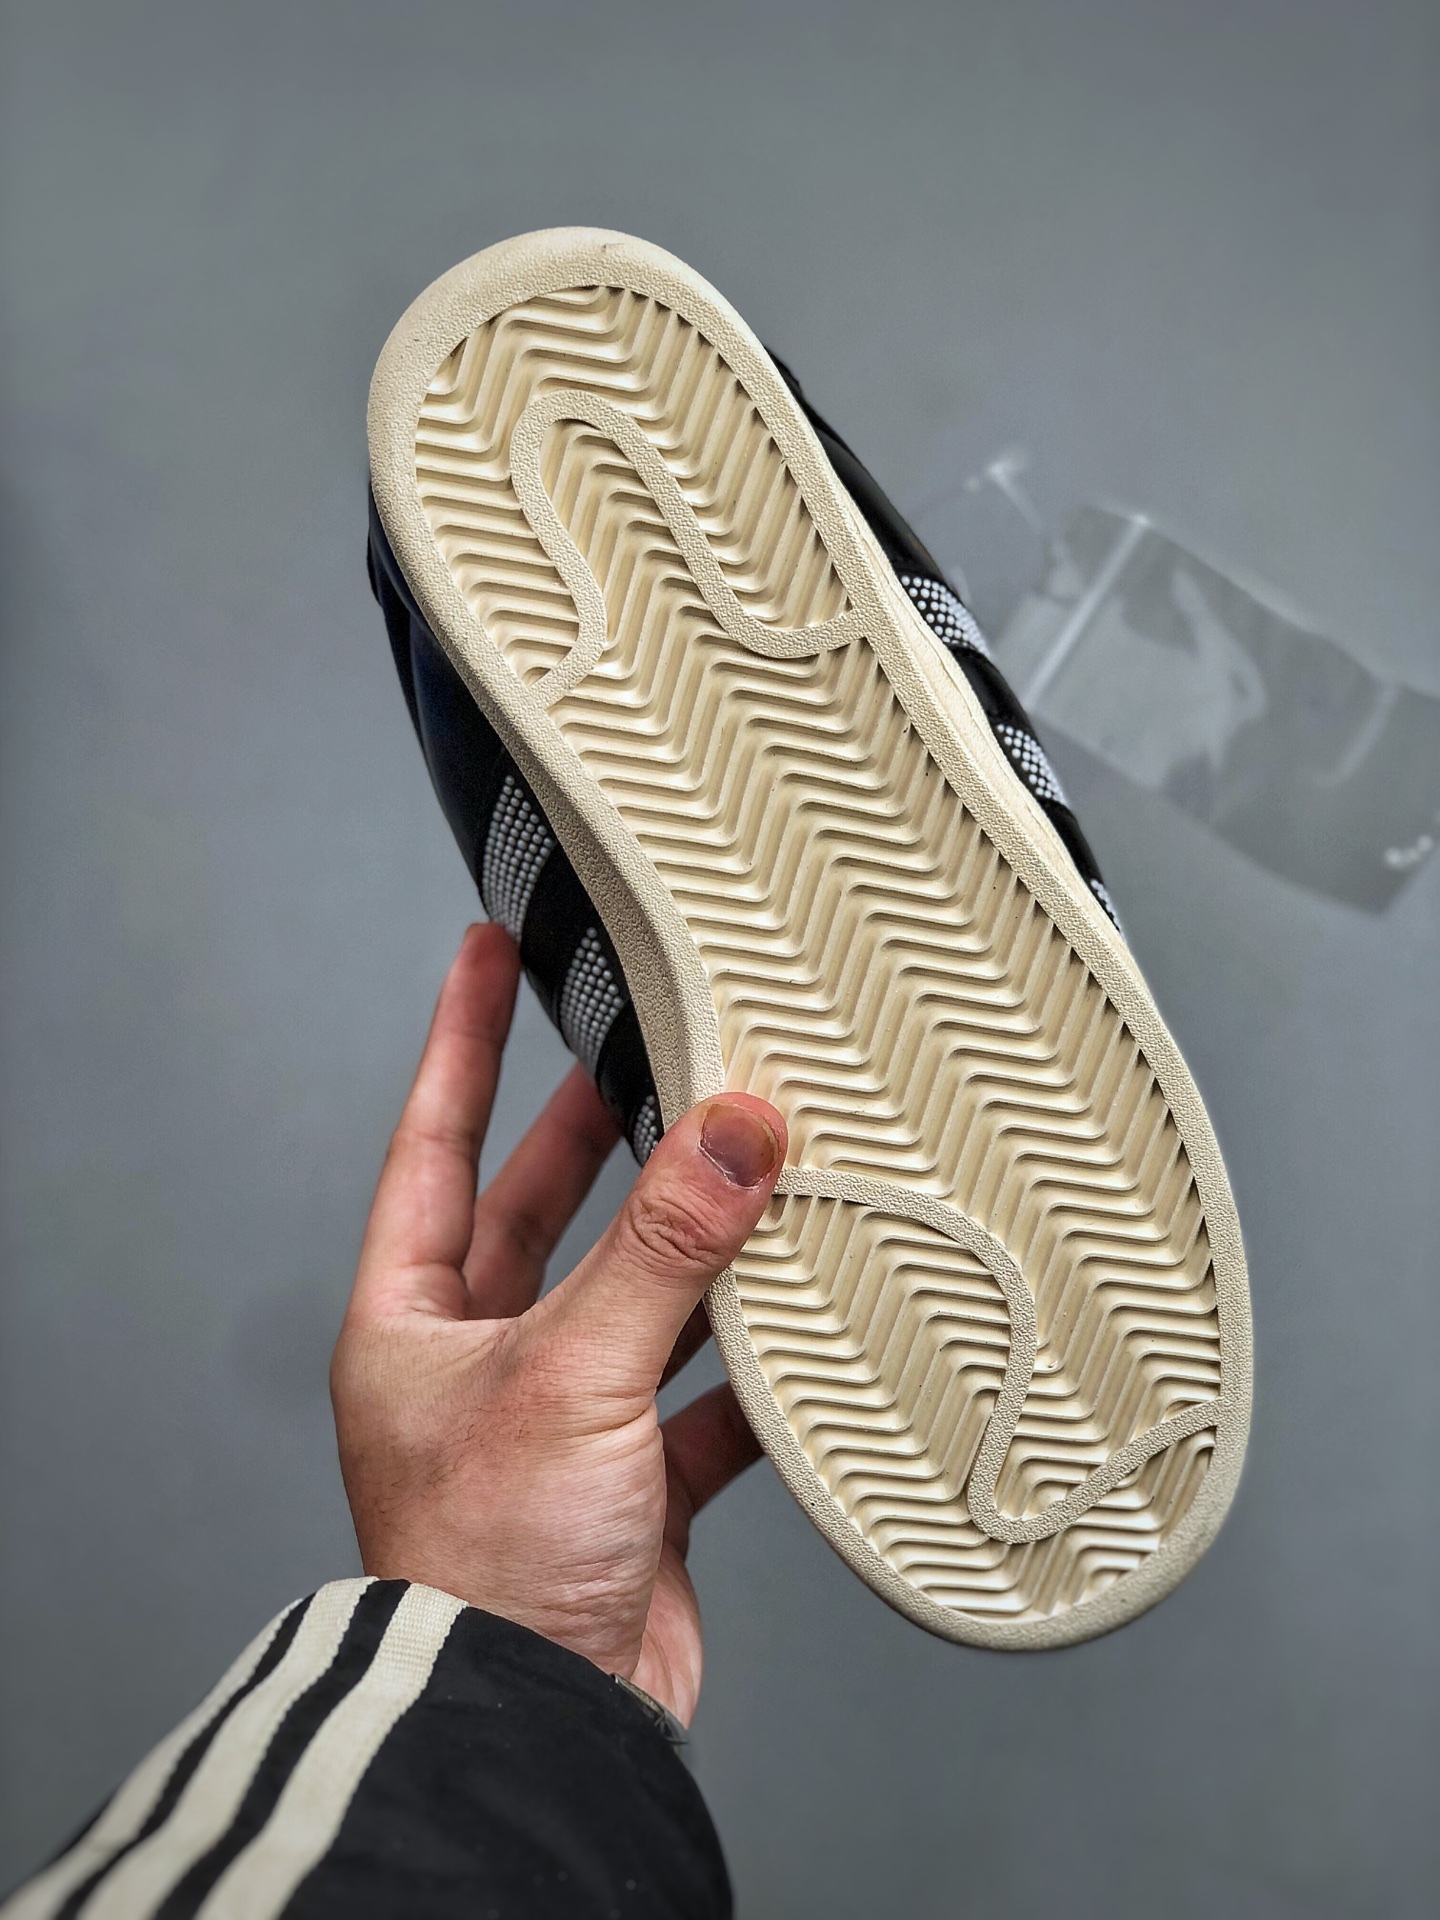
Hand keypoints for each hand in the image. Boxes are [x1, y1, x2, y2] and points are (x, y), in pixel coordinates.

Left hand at [331, 923, 785, 1724]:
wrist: (539, 1730)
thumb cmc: (488, 1567)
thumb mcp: (569, 1374)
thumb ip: (661, 1247)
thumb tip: (735, 1130)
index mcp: (411, 1323)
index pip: (432, 1143)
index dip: (461, 1043)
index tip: (485, 954)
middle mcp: (476, 1364)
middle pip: (539, 1211)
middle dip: (592, 1130)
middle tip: (644, 1047)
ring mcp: (557, 1423)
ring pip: (632, 1296)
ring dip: (691, 1244)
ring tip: (752, 1165)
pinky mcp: (630, 1485)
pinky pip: (697, 1393)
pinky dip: (748, 1360)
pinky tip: (800, 1318)